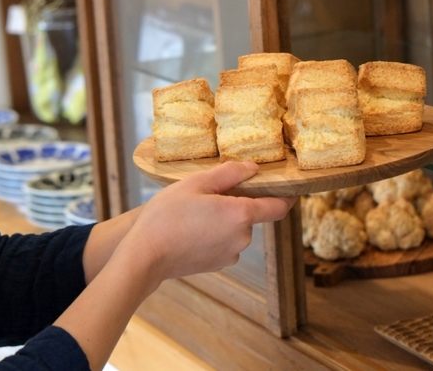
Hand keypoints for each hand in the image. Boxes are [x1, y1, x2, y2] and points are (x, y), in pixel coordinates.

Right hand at [119, 161, 295, 280]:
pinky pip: (225, 243)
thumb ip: (229, 174)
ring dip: (224, 219)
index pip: (279, 207)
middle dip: (237, 203)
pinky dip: (215, 234)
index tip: (288, 187)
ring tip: (195, 213)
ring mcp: (231, 255)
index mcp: (240, 215)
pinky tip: (192, 229)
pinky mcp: (218, 265)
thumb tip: (252, 168)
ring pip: (236, 229)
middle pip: (251, 215)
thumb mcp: (195, 184)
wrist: (144, 257)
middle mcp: (242, 238)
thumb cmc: (166, 217)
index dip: (287, 196)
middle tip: (209, 194)